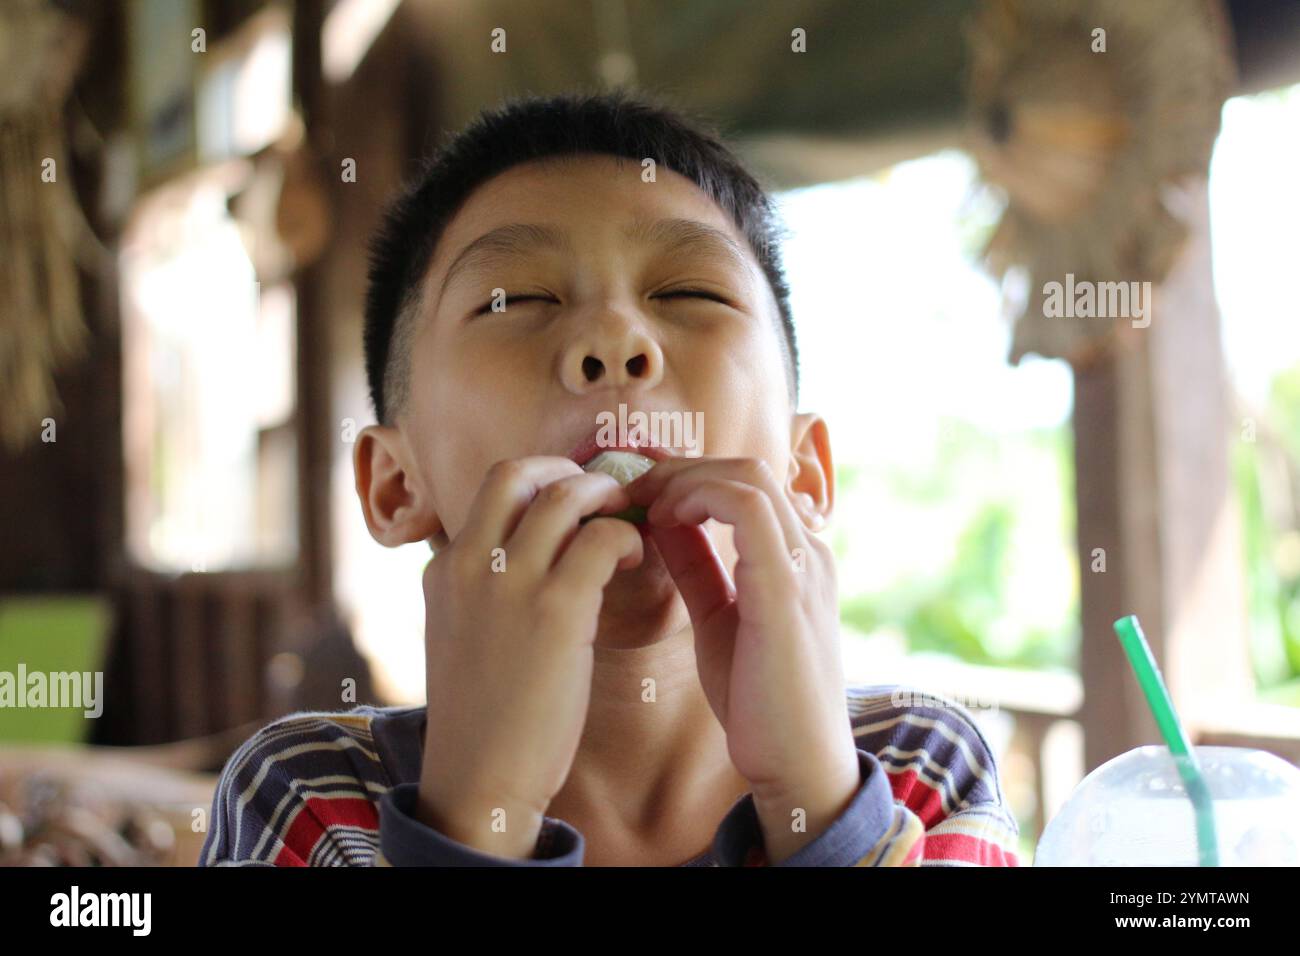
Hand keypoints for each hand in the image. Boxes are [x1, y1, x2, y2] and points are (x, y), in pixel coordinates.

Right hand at [416, 456, 643, 858]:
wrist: (479, 776)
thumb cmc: (480, 712)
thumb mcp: (456, 631)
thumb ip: (477, 586)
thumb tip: (517, 552)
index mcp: (443, 566)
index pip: (491, 488)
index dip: (540, 479)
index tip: (570, 494)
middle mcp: (470, 562)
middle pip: (519, 472)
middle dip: (567, 470)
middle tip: (601, 494)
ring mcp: (511, 582)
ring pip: (566, 496)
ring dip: (606, 497)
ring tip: (626, 521)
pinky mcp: (556, 611)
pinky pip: (602, 540)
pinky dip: (626, 536)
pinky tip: (634, 557)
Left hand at [627, 456, 860, 861]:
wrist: (796, 762)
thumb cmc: (759, 698)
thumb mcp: (718, 616)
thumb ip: (698, 566)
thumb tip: (663, 521)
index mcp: (795, 555)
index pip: (745, 481)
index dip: (688, 474)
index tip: (638, 495)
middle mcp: (807, 549)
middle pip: (746, 466)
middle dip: (681, 469)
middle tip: (631, 491)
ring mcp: (802, 564)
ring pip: (748, 475)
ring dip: (686, 478)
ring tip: (645, 503)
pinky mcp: (787, 588)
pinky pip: (749, 510)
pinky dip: (701, 499)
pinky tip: (665, 520)